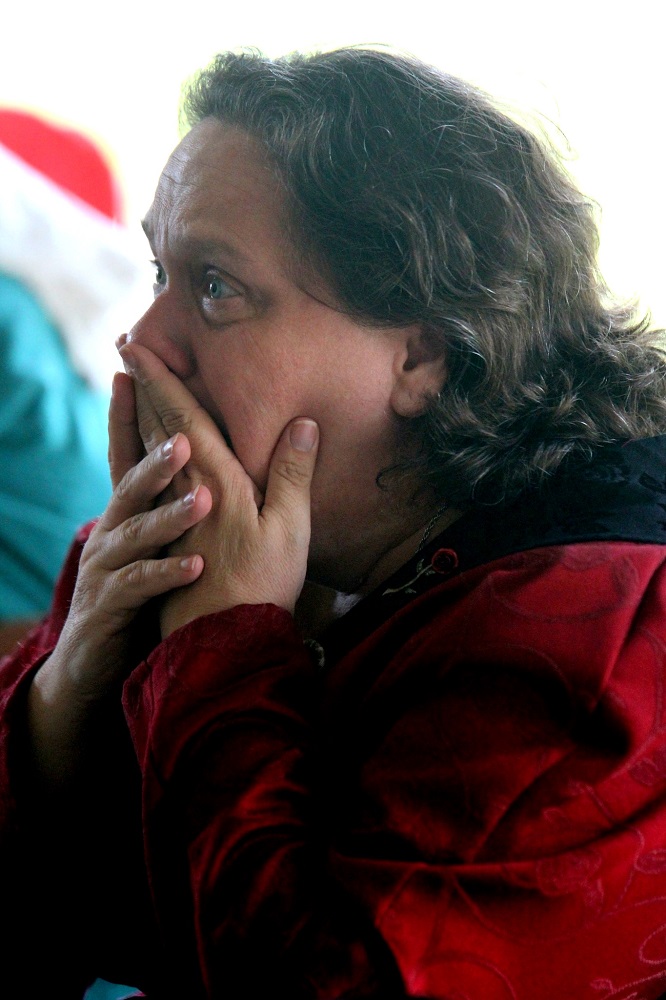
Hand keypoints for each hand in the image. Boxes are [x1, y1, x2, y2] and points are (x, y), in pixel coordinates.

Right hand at [51, 371, 211, 698]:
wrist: (95, 665)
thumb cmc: (141, 596)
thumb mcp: (155, 545)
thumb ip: (173, 503)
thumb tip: (204, 458)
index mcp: (128, 512)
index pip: (127, 453)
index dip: (130, 414)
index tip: (136, 370)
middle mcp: (113, 531)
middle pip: (130, 485)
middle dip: (154, 458)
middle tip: (185, 437)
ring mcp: (108, 568)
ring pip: (135, 534)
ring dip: (168, 515)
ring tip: (204, 499)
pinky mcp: (111, 607)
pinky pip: (139, 586)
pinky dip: (167, 574)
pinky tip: (196, 565)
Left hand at [119, 343, 318, 636]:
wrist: (222, 639)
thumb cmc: (262, 583)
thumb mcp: (290, 528)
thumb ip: (293, 474)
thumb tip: (303, 422)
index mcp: (214, 480)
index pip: (181, 417)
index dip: (159, 380)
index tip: (137, 346)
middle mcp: (185, 491)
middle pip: (157, 429)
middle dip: (142, 387)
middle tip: (127, 352)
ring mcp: (172, 515)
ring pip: (148, 455)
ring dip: (137, 417)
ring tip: (129, 389)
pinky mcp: (168, 537)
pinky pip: (148, 486)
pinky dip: (141, 458)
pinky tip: (143, 454)